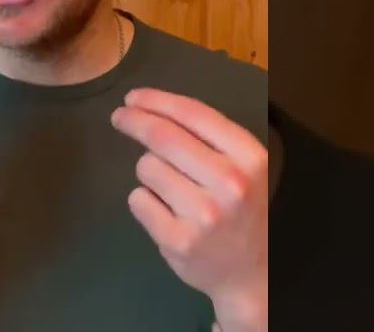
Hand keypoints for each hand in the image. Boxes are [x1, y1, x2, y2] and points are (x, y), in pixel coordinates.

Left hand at [111, 88, 267, 330]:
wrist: (253, 274)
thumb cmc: (243, 210)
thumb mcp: (245, 167)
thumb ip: (210, 138)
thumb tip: (153, 109)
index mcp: (249, 157)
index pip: (193, 114)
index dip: (157, 101)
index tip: (133, 98)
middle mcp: (229, 183)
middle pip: (163, 137)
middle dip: (134, 121)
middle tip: (120, 116)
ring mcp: (203, 215)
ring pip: (146, 168)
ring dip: (148, 171)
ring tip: (169, 188)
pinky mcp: (178, 241)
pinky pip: (138, 201)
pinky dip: (143, 200)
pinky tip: (163, 211)